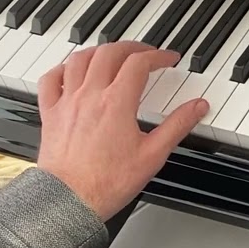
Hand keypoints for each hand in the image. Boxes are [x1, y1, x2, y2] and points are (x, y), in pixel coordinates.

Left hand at [37, 41, 208, 220]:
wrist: (69, 200)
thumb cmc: (107, 182)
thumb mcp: (153, 154)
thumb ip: (178, 125)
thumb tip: (198, 106)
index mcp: (116, 103)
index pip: (139, 63)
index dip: (158, 56)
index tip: (168, 59)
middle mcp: (89, 96)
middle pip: (109, 53)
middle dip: (132, 47)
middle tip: (146, 53)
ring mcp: (66, 102)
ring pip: (79, 59)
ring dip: (99, 51)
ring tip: (113, 54)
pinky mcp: (50, 114)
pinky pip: (50, 79)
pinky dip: (63, 68)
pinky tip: (71, 70)